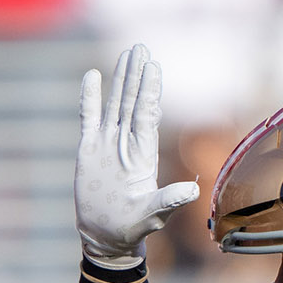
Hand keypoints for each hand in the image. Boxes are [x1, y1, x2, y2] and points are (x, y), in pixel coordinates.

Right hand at [75, 44, 199, 270]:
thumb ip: (169, 201)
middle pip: (132, 102)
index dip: (150, 90)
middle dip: (137, 75)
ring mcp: (107, 144)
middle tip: (141, 46)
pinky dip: (90, 97)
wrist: (107, 235)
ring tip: (126, 53)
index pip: (147, 115)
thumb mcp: (153, 215)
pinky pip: (89, 118)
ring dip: (120, 79)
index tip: (154, 66)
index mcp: (143, 154)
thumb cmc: (133, 227)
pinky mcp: (89, 149)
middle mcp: (127, 143)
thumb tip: (193, 191)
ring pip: (114, 104)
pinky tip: (92, 76)